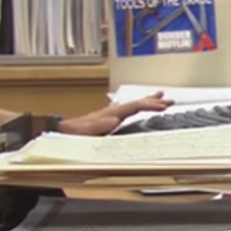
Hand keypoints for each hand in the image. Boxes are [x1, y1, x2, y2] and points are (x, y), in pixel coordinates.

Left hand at [58, 92, 172, 135]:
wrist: (61, 132)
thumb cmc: (72, 134)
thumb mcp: (85, 132)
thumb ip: (97, 125)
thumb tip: (113, 119)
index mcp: (109, 114)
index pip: (134, 106)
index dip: (150, 105)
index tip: (163, 106)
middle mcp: (111, 112)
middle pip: (136, 103)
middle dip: (153, 100)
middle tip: (169, 100)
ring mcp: (110, 114)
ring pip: (132, 105)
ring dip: (147, 101)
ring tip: (160, 96)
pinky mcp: (108, 120)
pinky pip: (127, 111)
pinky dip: (137, 108)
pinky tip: (139, 108)